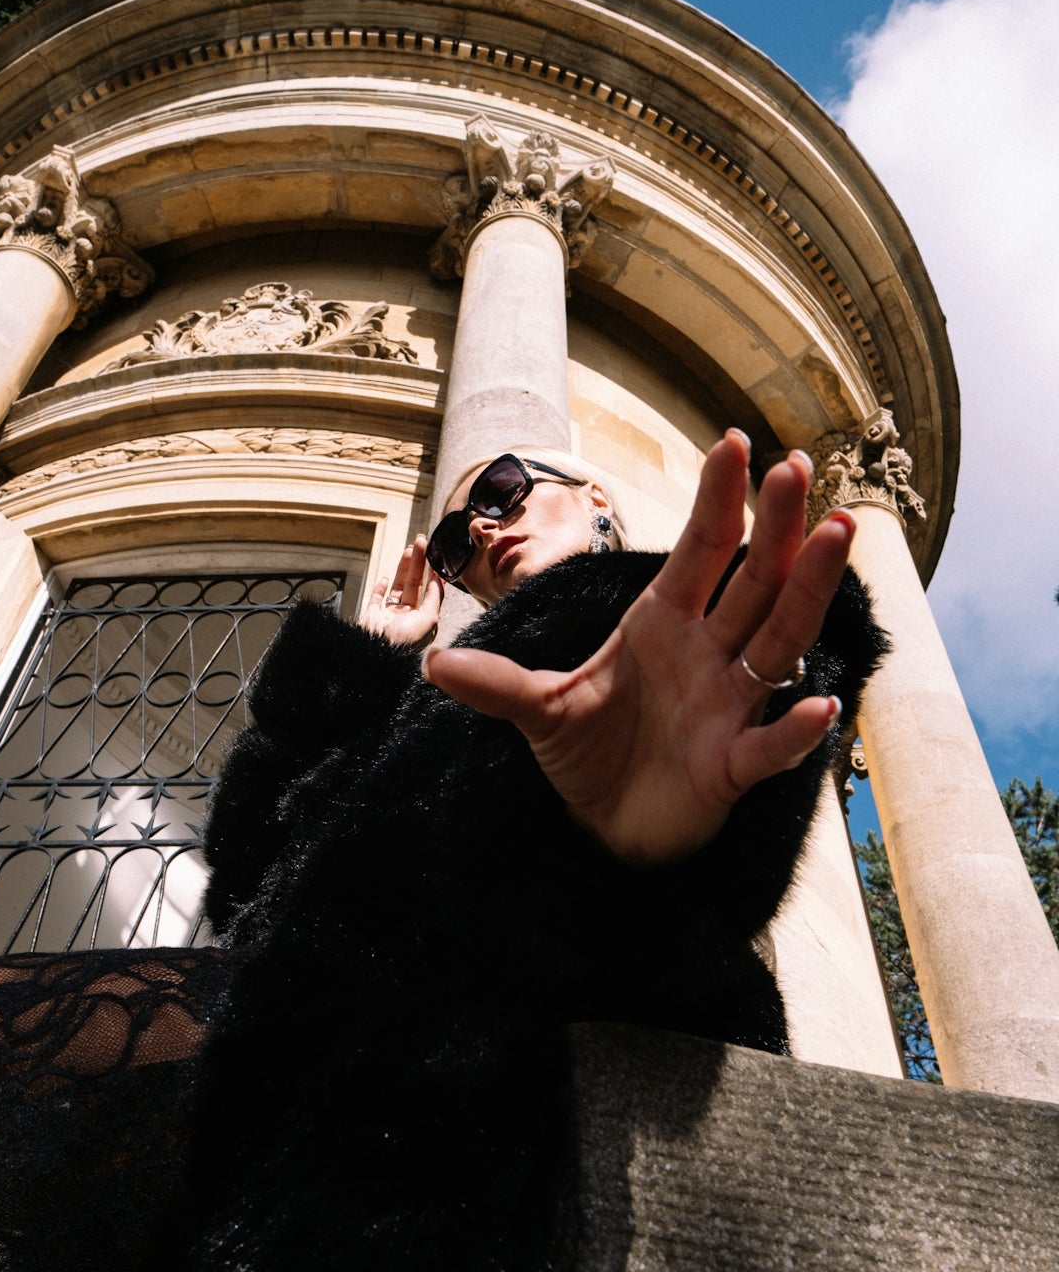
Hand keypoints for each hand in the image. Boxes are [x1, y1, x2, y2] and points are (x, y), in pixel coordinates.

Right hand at [360, 535, 443, 647]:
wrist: (375, 653)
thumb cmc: (405, 643)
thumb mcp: (428, 619)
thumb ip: (434, 598)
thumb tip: (439, 581)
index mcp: (423, 620)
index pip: (431, 592)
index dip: (434, 573)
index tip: (436, 556)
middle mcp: (407, 618)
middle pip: (415, 585)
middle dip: (419, 563)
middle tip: (421, 542)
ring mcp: (389, 617)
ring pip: (398, 587)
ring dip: (403, 568)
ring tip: (409, 549)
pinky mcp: (371, 616)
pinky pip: (376, 599)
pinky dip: (380, 587)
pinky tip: (386, 577)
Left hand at [423, 432, 853, 863]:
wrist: (605, 830)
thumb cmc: (588, 755)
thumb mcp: (538, 712)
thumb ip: (497, 684)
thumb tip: (431, 663)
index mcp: (663, 625)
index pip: (700, 551)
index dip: (719, 499)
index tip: (733, 441)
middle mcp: (707, 655)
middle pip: (754, 579)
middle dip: (779, 524)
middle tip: (799, 466)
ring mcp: (727, 708)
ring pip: (779, 640)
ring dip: (808, 589)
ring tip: (839, 533)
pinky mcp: (729, 768)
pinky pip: (769, 747)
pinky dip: (794, 730)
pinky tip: (821, 705)